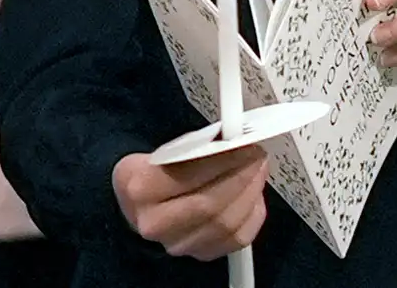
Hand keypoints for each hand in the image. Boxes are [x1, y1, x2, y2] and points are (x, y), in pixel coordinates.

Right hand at [113, 148, 267, 259]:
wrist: (139, 206)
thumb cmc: (153, 173)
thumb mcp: (161, 150)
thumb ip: (192, 148)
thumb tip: (230, 141)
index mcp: (140, 188)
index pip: (188, 176)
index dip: (222, 161)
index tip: (243, 145)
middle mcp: (155, 223)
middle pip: (210, 203)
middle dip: (241, 177)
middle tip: (256, 156)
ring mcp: (178, 244)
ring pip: (227, 224)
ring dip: (251, 194)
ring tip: (257, 171)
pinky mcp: (200, 255)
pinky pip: (238, 239)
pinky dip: (253, 214)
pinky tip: (254, 194)